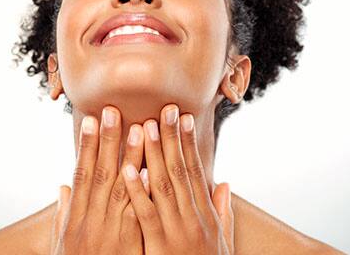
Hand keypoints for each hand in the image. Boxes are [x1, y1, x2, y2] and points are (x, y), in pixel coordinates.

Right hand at [49, 106, 150, 254]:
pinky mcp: (127, 245)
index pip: (82, 173)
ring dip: (130, 157)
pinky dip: (142, 193)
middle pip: (100, 174)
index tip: (91, 118)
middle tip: (113, 110)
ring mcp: (109, 233)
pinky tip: (150, 172)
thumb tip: (63, 187)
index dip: (86, 145)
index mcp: (76, 217)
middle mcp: (90, 221)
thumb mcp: (63, 243)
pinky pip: (137, 216)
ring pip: (120, 189)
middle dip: (107, 141)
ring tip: (140, 128)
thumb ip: (64, 214)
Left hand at [120, 104, 234, 254]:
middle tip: (165, 108)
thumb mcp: (222, 241)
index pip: (195, 171)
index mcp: (205, 214)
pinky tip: (126, 170)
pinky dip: (136, 191)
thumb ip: (222, 212)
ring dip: (152, 155)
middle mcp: (194, 218)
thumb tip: (223, 184)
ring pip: (164, 186)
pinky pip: (146, 216)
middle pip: (180, 171)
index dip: (189, 143)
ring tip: (144, 126)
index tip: (184, 118)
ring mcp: (178, 232)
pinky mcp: (161, 247)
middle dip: (171, 138)